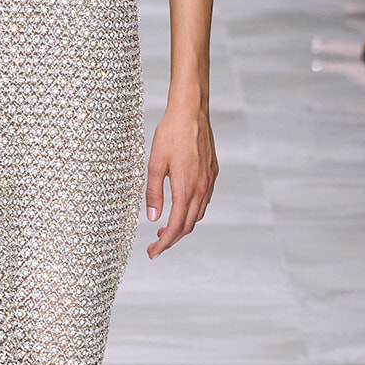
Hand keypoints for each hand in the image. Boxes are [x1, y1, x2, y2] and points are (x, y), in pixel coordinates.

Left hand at [144, 103, 217, 259]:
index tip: (153, 253)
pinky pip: (204, 200)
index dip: (164, 243)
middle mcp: (201, 188)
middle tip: (155, 246)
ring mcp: (209, 181)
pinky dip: (192, 211)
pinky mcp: (212, 173)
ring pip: (198, 214)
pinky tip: (181, 207)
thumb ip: (153, 192)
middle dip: (172, 239)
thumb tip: (152, 217)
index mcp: (186, 188)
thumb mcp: (155, 164)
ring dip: (182, 226)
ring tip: (165, 228)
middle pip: (188, 225)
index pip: (176, 226)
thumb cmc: (171, 134)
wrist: (191, 112)